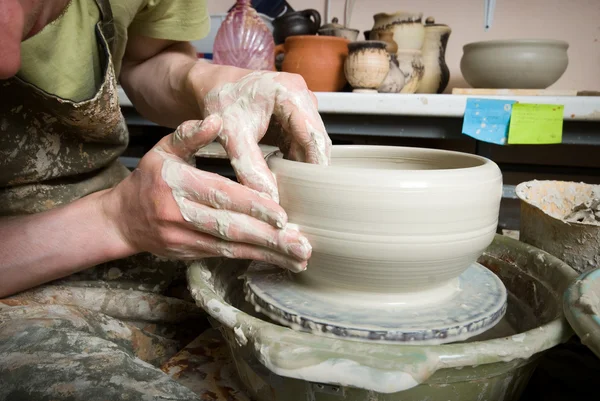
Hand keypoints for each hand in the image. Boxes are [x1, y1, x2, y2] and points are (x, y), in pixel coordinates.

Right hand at [101, 117, 310, 271]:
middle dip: (269, 238)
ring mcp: (184, 239)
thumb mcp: (163, 149)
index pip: (221, 196)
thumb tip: (216, 120)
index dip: (253, 206)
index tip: (282, 215)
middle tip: (301, 244)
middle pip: (231, 228)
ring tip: (298, 257)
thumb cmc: (150, 179)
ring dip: (267, 254)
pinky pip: (225, 256)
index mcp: (178, 184)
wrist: (122, 219)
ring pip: (231, 248)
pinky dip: (252, 258)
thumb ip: (189, 134)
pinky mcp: (189, 255)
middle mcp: (181, 214)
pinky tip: (276, 260)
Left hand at [191, 67, 332, 201]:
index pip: (314, 136)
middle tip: (301, 197)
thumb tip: (269, 196)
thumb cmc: (221, 99)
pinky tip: (282, 175)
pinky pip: (302, 143)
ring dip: (302, 166)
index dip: (315, 166)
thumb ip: (250, 166)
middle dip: (310, 169)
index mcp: (291, 92)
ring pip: (311, 144)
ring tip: (290, 189)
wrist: (213, 86)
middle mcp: (302, 96)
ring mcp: (301, 106)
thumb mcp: (232, 135)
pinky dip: (294, 160)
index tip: (313, 192)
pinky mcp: (295, 117)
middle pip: (317, 141)